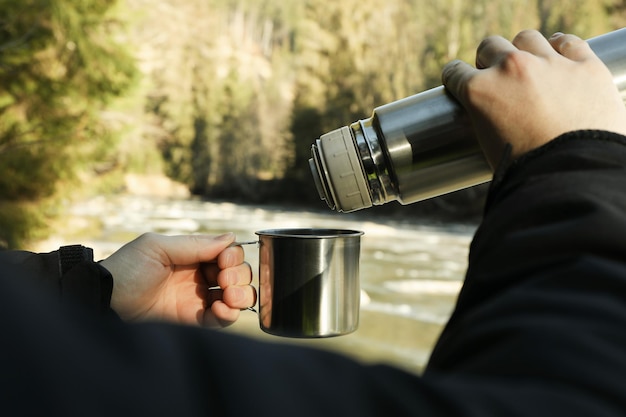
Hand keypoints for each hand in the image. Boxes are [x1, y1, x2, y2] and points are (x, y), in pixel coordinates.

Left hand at [100, 232, 254, 327]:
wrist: (105, 301)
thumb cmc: (126, 269)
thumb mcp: (157, 247)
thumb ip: (194, 244)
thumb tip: (231, 237)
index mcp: (193, 255)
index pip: (229, 253)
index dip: (233, 256)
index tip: (224, 260)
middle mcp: (200, 276)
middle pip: (239, 273)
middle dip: (240, 275)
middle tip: (224, 279)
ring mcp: (199, 299)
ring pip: (238, 297)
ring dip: (242, 294)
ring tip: (227, 295)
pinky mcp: (195, 321)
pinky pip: (224, 319)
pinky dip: (229, 314)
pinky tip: (217, 308)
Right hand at [442, 30, 625, 168]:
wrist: (571, 177)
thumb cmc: (526, 173)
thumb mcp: (489, 147)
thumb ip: (484, 121)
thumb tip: (488, 120)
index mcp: (480, 91)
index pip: (454, 72)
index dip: (456, 78)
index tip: (461, 82)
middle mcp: (511, 69)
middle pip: (490, 46)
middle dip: (489, 61)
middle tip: (497, 79)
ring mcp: (550, 64)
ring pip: (527, 38)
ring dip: (524, 50)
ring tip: (530, 67)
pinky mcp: (585, 66)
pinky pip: (568, 42)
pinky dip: (561, 49)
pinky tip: (558, 58)